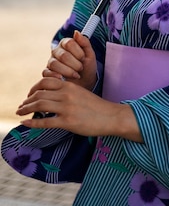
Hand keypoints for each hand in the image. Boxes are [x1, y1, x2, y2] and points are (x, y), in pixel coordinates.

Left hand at [16, 77, 142, 141]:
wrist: (110, 116)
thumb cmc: (96, 106)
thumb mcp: (81, 92)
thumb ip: (67, 91)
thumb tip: (52, 95)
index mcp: (70, 85)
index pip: (45, 81)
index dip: (34, 88)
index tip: (29, 95)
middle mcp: (66, 94)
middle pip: (39, 94)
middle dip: (27, 100)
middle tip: (21, 106)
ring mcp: (66, 108)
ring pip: (39, 105)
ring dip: (26, 109)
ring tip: (20, 113)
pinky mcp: (67, 122)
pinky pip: (45, 122)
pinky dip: (32, 123)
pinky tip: (25, 124)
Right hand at [44, 30, 96, 90]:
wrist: (84, 83)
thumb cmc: (87, 67)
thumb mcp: (90, 54)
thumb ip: (84, 42)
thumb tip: (76, 32)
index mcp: (66, 43)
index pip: (69, 43)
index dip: (78, 52)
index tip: (83, 58)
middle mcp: (57, 51)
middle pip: (63, 55)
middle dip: (75, 64)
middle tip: (81, 68)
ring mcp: (50, 61)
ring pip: (55, 64)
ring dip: (68, 71)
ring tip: (76, 75)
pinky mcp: (47, 73)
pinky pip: (47, 73)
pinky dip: (55, 76)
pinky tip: (63, 78)